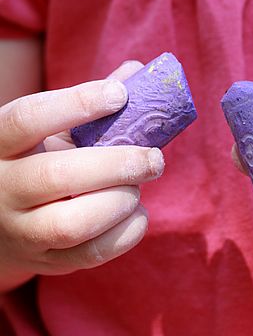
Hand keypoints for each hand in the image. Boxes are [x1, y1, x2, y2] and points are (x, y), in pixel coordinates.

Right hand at [0, 61, 164, 291]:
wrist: (1, 224)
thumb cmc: (36, 163)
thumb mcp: (48, 131)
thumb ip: (88, 104)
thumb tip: (138, 72)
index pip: (27, 119)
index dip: (76, 104)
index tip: (120, 94)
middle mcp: (3, 189)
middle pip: (57, 175)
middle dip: (117, 164)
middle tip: (153, 159)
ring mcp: (21, 232)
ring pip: (72, 224)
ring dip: (118, 202)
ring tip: (135, 188)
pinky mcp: (47, 263)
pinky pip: (91, 254)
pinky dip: (125, 233)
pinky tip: (136, 213)